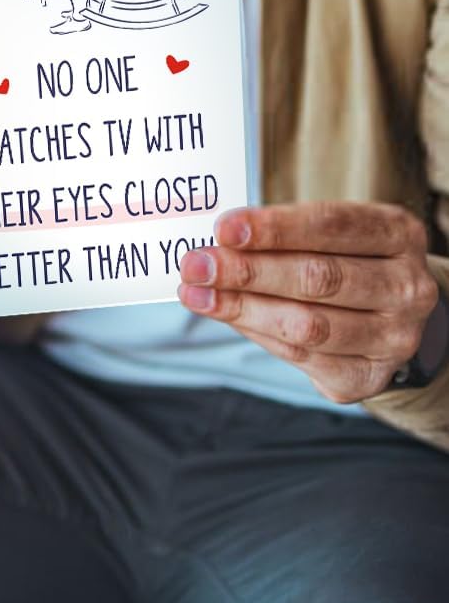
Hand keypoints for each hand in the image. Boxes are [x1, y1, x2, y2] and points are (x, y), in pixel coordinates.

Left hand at [178, 202, 440, 402]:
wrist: (387, 312)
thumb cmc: (341, 255)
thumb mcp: (326, 231)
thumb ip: (280, 232)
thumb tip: (216, 242)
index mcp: (397, 234)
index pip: (331, 226)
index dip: (274, 228)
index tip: (223, 228)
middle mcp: (406, 287)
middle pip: (319, 278)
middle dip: (248, 272)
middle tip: (195, 265)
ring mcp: (394, 338)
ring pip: (308, 325)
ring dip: (242, 309)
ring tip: (195, 294)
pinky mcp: (369, 376)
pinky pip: (303, 357)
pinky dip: (256, 333)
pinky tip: (224, 315)